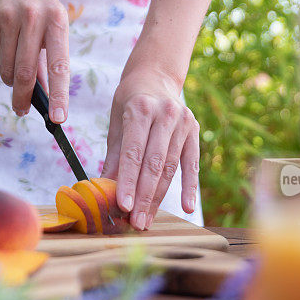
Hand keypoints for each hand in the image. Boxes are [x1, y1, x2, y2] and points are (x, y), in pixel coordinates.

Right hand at [0, 0, 69, 122]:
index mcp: (57, 21)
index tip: (58, 118)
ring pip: (6, 68)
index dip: (60, 95)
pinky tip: (2, 38)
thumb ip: (49, 57)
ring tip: (14, 56)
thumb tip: (46, 96)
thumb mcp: (51, 23)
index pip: (60, 66)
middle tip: (21, 110)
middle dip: (22, 98)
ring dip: (9, 75)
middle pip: (25, 73)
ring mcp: (10, 17)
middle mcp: (35, 18)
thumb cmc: (36, 4)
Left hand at [101, 67, 199, 229]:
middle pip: (154, 164)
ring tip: (147, 220)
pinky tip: (186, 207)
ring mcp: (184, 122)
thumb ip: (114, 157)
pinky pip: (192, 163)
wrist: (155, 76)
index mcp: (140, 110)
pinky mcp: (194, 131)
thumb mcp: (116, 123)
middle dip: (143, 196)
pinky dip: (189, 187)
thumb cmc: (130, 102)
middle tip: (135, 223)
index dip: (128, 181)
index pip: (134, 153)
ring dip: (158, 197)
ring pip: (171, 167)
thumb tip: (105, 191)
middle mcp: (165, 114)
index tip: (122, 207)